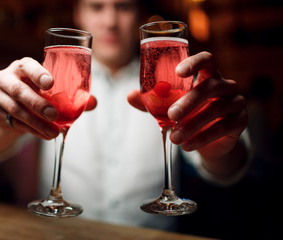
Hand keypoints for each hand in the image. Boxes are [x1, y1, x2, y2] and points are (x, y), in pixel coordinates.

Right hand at [0, 57, 96, 139]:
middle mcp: (5, 77)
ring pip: (16, 110)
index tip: (50, 83)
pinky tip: (45, 135)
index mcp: (22, 66)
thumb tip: (93, 102)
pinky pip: (15, 123)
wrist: (11, 106)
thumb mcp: (50, 89)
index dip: (38, 74)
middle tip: (54, 115)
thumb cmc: (36, 91)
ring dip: (36, 123)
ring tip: (53, 132)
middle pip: (19, 91)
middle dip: (38, 104)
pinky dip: (32, 130)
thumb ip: (72, 94)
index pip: (27, 66)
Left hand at [128, 52, 247, 162]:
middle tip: (171, 115)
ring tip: (175, 137)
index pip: (206, 60)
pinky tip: (187, 145)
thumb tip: (130, 95)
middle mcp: (225, 85)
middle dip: (188, 101)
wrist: (208, 141)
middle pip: (209, 86)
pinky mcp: (240, 121)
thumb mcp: (169, 107)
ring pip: (215, 109)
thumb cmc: (188, 116)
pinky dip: (202, 137)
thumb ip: (152, 101)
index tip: (179, 72)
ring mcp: (236, 102)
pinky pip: (222, 128)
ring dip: (192, 125)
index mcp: (208, 75)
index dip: (194, 63)